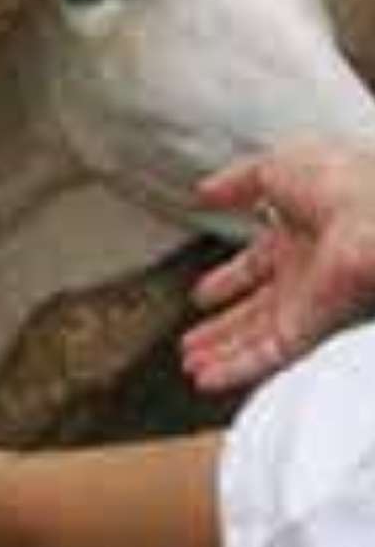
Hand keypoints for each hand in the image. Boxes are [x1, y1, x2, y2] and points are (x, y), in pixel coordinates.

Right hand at [182, 140, 374, 391]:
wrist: (374, 210)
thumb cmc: (340, 179)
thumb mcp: (275, 167)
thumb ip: (236, 181)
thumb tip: (204, 191)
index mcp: (301, 234)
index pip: (257, 265)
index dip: (229, 280)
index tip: (202, 294)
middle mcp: (305, 274)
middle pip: (255, 311)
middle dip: (222, 330)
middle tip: (191, 345)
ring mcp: (308, 303)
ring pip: (258, 340)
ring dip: (222, 356)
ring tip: (191, 368)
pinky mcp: (312, 327)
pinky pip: (269, 355)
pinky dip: (235, 369)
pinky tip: (207, 380)